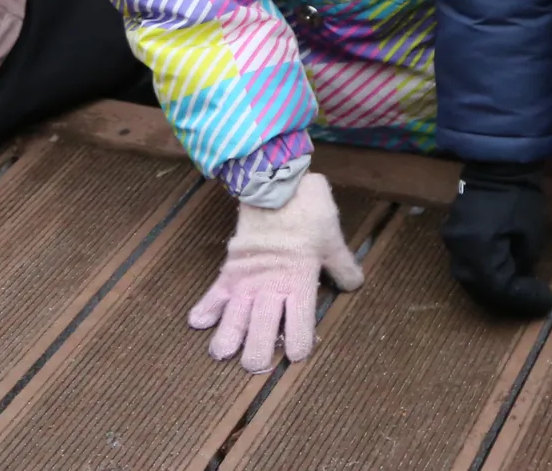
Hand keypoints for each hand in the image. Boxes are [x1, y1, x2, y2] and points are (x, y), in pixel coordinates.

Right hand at [189, 173, 362, 370]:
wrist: (274, 185)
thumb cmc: (308, 211)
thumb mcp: (333, 238)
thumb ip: (343, 266)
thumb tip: (355, 285)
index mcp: (299, 283)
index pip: (300, 325)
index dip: (300, 344)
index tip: (298, 356)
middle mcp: (271, 289)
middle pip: (261, 332)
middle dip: (258, 355)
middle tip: (256, 366)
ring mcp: (247, 281)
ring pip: (234, 320)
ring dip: (227, 340)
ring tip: (224, 354)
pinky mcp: (230, 269)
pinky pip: (214, 293)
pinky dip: (205, 308)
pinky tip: (197, 323)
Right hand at [443, 160, 551, 316]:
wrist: (497, 164)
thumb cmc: (519, 195)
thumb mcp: (531, 234)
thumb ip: (523, 262)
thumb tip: (520, 277)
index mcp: (477, 251)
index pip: (498, 289)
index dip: (522, 299)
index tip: (545, 301)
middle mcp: (458, 252)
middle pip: (479, 289)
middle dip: (507, 299)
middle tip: (531, 301)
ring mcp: (451, 243)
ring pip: (470, 279)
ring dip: (494, 289)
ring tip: (518, 292)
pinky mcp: (453, 234)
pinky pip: (467, 264)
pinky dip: (484, 274)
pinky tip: (502, 274)